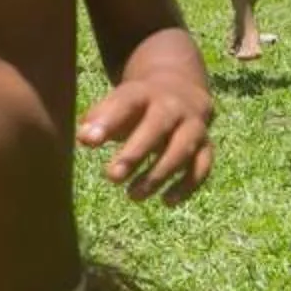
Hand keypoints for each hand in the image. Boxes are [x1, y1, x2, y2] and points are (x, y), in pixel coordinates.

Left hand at [76, 71, 213, 206]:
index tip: (88, 141)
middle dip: (135, 153)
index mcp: (144, 93)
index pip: (126, 102)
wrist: (181, 90)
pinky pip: (201, 167)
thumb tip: (84, 137)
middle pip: (157, 126)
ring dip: (159, 174)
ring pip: (182, 149)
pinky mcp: (206, 146)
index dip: (108, 121)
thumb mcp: (117, 104)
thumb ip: (99, 119)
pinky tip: (166, 201)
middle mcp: (172, 107)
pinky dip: (187, 186)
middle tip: (111, 177)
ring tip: (133, 195)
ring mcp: (193, 126)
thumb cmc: (138, 106)